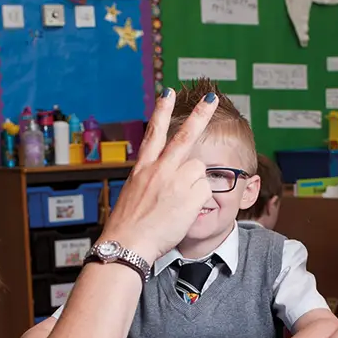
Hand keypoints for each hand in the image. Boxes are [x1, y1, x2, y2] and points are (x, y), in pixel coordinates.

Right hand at [101, 89, 214, 263]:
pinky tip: (182, 212)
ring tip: (177, 205)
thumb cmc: (127, 228)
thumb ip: (149, 181)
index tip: (168, 93)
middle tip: (211, 98)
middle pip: (184, 136)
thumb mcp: (133, 195)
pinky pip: (205, 191)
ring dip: (194, 185)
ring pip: (199, 170)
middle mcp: (159, 169)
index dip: (161, 111)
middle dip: (200, 114)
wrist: (126, 244)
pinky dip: (198, 202)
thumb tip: (165, 178)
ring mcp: (175, 180)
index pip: (153, 132)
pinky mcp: (190, 194)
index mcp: (142, 168)